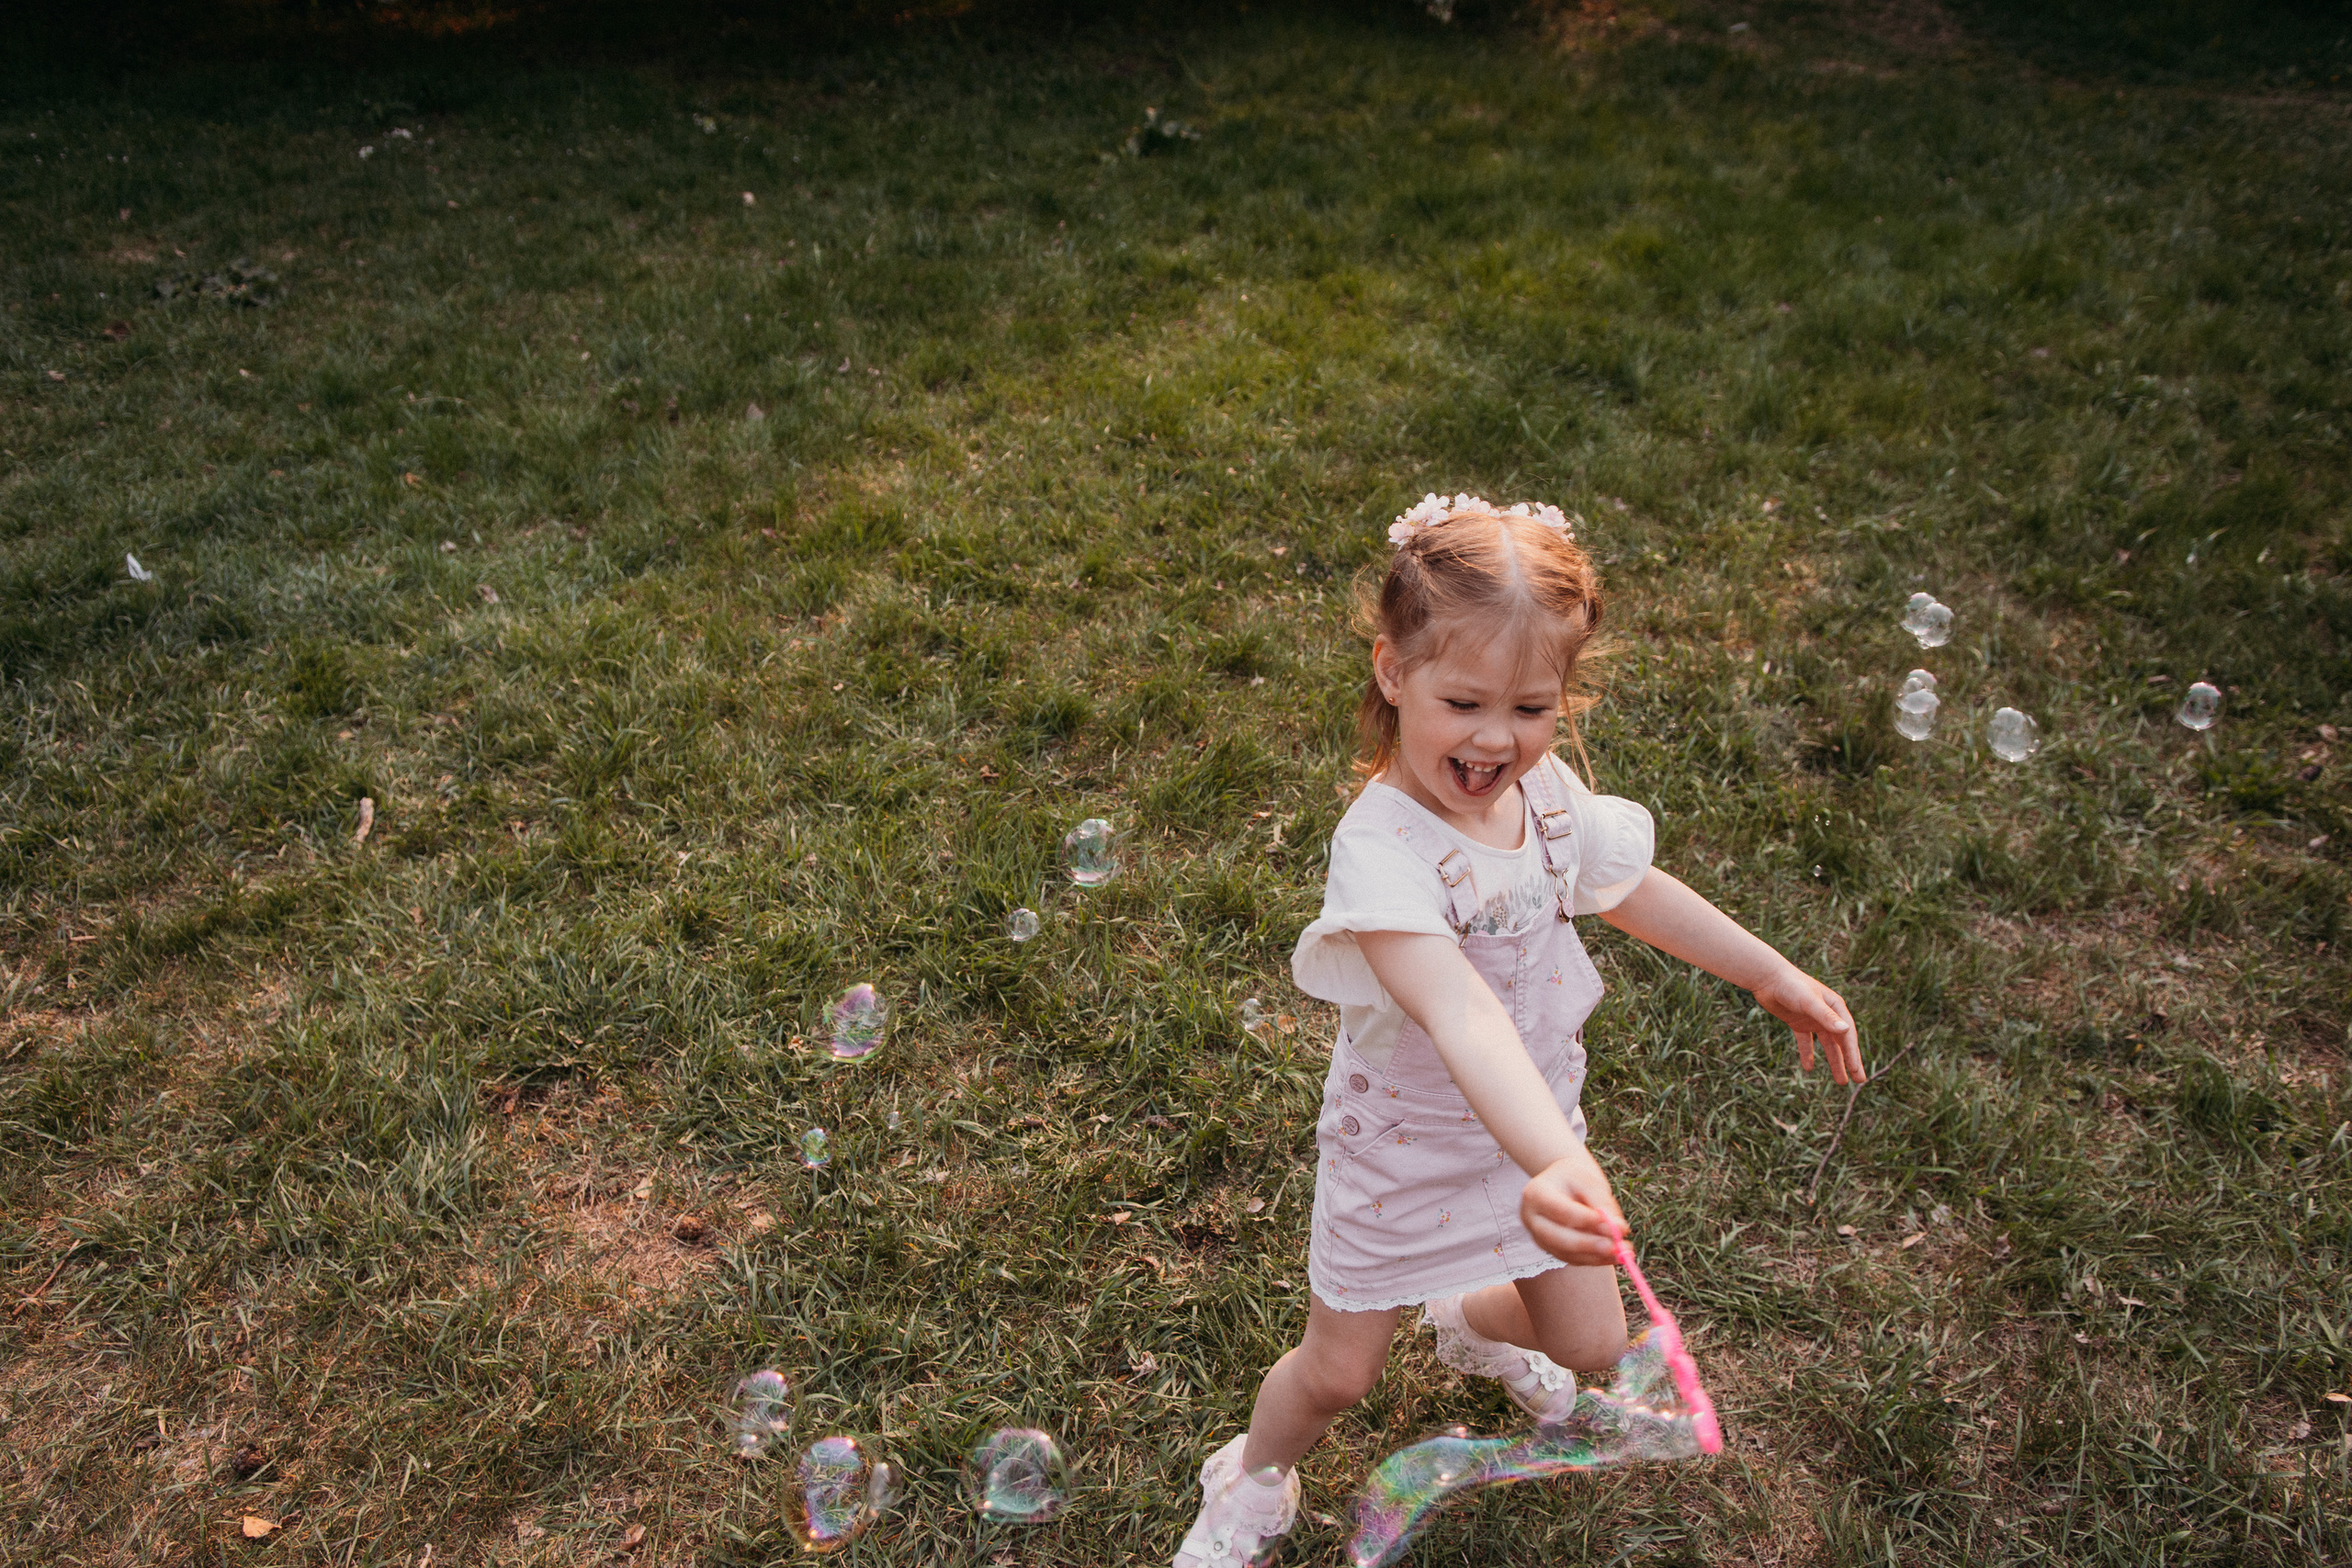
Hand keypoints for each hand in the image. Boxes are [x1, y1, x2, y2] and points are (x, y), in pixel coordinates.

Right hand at [1520, 1149, 1626, 1266]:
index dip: (1586, 1220)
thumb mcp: (1588, 1180)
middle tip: (1615, 1247)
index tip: (1612, 1225)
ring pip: (1566, 1253)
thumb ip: (1603, 1203)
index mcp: (1535, 1194)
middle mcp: (1531, 1219)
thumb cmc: (1575, 1178)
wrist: (1562, 1183)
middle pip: (1557, 1238)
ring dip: (1595, 1256)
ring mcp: (1538, 1237)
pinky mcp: (1550, 1249)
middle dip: (1588, 1245)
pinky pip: (1572, 1259)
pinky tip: (1614, 1256)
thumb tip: (1619, 1230)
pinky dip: (1594, 1260)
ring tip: (1622, 1254)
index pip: (1560, 1210)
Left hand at [1752, 963, 1864, 1084]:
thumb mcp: (1809, 1002)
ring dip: (1834, 1061)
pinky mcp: (1797, 1022)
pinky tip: (1808, 1067)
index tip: (1857, 1072)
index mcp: (1835, 1007)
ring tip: (1841, 1081)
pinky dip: (1807, 1053)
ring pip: (1827, 1044)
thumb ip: (1826, 1016)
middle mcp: (1826, 1014)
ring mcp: (1812, 1018)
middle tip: (1859, 1080)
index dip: (1853, 1054)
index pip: (1847, 1035)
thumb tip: (1845, 1030)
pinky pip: (1805, 1041)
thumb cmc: (1790, 986)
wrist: (1766, 977)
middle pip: (1841, 1041)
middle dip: (1850, 1061)